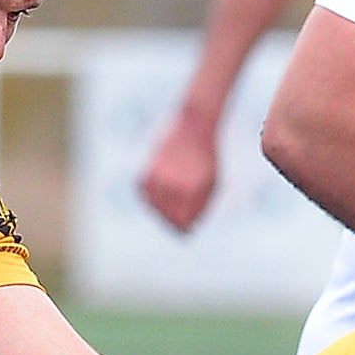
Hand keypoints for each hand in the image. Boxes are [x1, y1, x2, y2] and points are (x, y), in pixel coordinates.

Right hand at [137, 106, 220, 231]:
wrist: (195, 125)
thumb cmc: (207, 157)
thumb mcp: (211, 183)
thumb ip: (201, 206)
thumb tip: (189, 227)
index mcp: (193, 191)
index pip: (183, 222)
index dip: (184, 229)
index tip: (186, 229)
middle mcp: (174, 185)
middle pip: (166, 217)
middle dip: (171, 222)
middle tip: (177, 220)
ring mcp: (159, 176)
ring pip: (152, 206)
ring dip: (159, 209)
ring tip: (169, 204)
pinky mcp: (148, 168)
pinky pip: (143, 191)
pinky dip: (149, 195)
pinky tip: (158, 191)